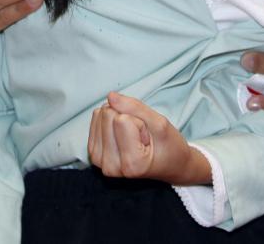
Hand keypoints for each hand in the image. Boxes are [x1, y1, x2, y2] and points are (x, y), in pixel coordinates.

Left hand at [87, 92, 211, 184]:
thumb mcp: (160, 124)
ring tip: (133, 137)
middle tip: (140, 136)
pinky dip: (110, 122)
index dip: (138, 121)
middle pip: (107, 114)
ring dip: (118, 119)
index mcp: (131, 164)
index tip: (147, 137)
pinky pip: (95, 119)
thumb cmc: (169, 148)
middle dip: (127, 118)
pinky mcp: (94, 153)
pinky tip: (122, 136)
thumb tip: (111, 96)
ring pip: (100, 115)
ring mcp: (100, 161)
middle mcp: (111, 166)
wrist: (169, 165)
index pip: (121, 119)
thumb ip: (135, 108)